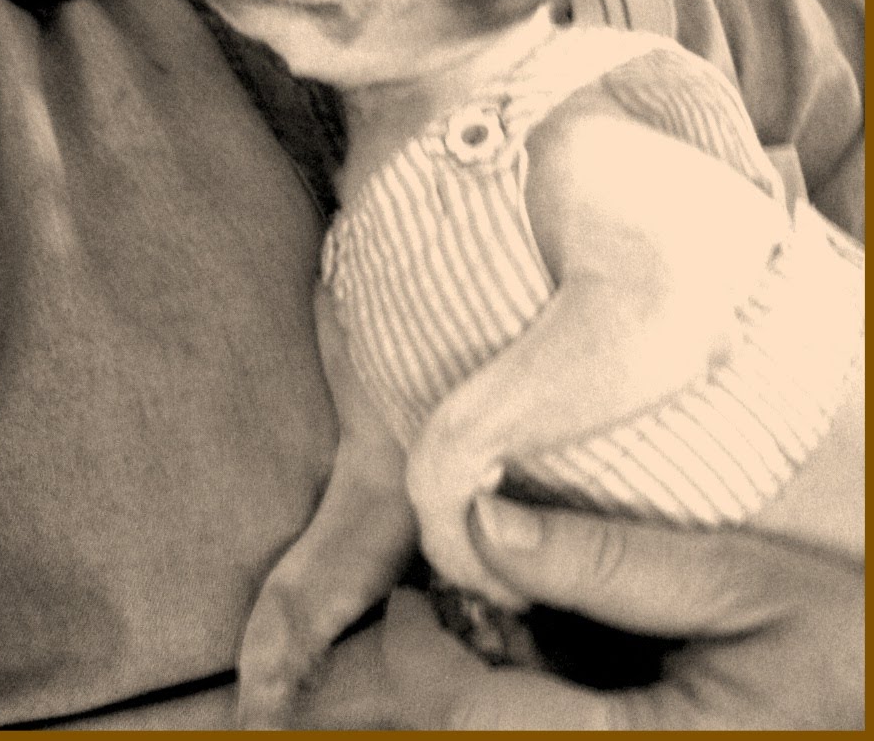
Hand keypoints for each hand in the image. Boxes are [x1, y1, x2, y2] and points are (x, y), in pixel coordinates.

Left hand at [381, 498, 863, 728]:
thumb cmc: (847, 646)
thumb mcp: (736, 583)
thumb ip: (606, 562)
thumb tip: (483, 521)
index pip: (471, 719)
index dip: (416, 652)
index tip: (410, 589)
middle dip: (434, 683)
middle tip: (439, 607)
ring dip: (477, 700)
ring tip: (492, 629)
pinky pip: (553, 739)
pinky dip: (526, 710)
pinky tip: (548, 664)